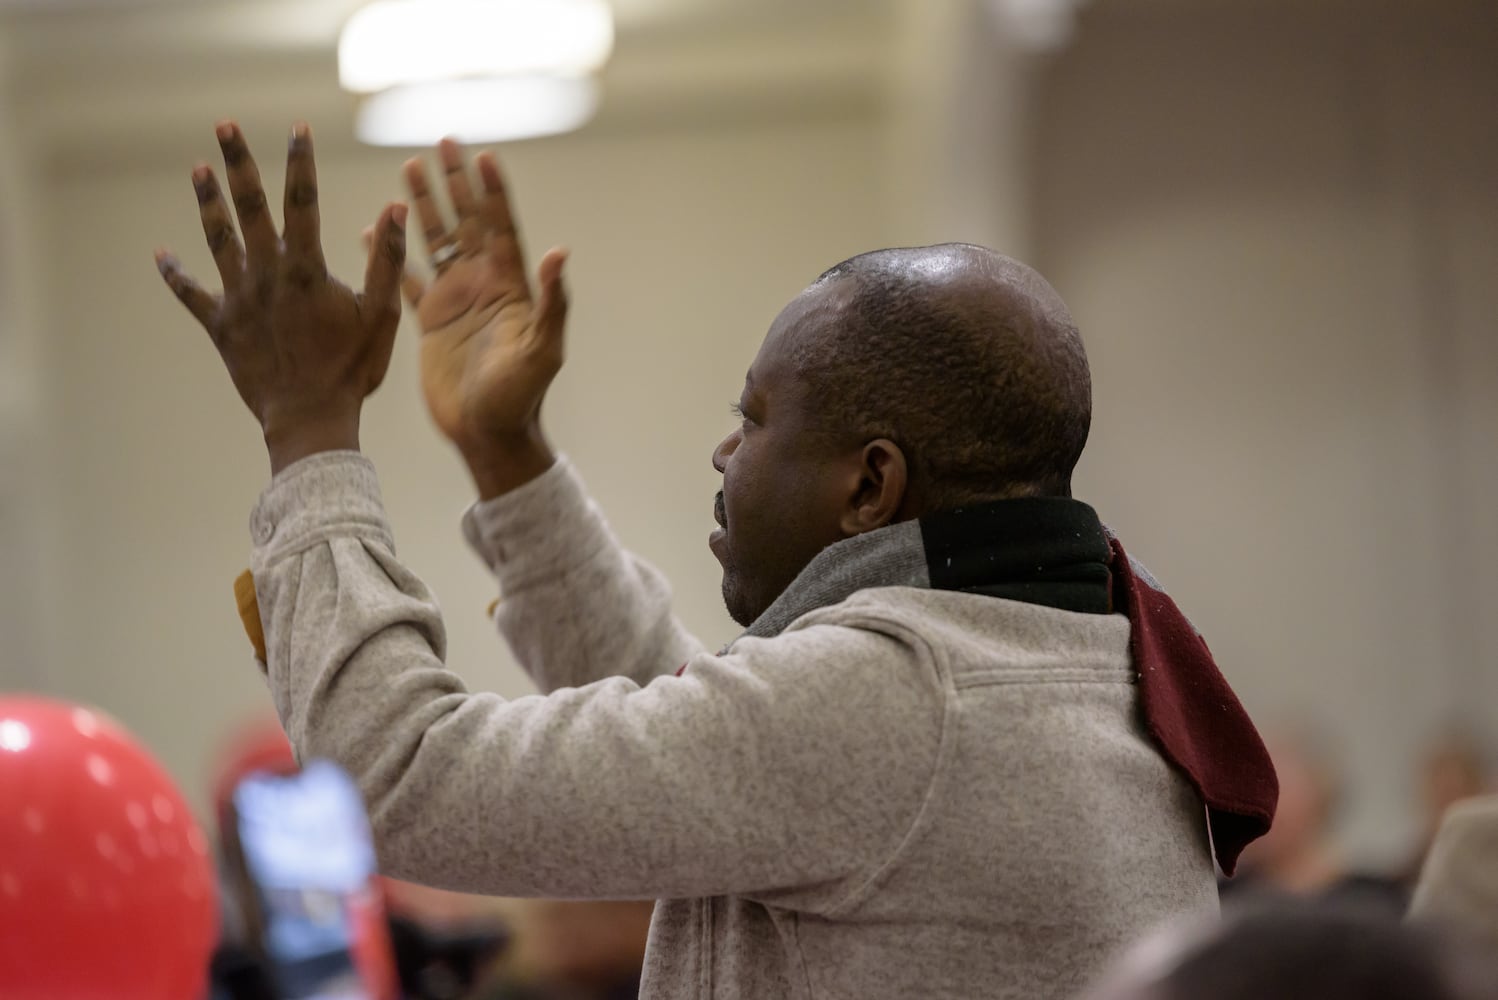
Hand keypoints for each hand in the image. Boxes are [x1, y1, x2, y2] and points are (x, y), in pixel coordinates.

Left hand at [156, 121, 406, 474]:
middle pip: (250, 208)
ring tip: (198, 170)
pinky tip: (161, 255)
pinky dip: (175, 274)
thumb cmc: (352, 369)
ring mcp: (239, 299)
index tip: (296, 130)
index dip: (299, 163)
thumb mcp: (382, 315)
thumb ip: (387, 260)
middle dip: (238, 164)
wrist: (310, 418)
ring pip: (218, 240)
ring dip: (208, 203)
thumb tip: (394, 210)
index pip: (303, 202)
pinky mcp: (221, 326)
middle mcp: (266, 275)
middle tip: (225, 127)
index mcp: (305, 269)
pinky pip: (192, 294)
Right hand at [398, 138, 567, 498]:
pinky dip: (390, 255)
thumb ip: (551, 301)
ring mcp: (455, 301)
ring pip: (436, 242)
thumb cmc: (520, 395)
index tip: (483, 154)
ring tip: (409, 168)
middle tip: (443, 141)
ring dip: (424, 206)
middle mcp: (482, 285)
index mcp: (509, 286)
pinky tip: (374, 231)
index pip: (500, 227)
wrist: (489, 433)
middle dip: (456, 183)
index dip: (492, 192)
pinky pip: (406, 278)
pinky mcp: (430, 321)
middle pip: (467, 222)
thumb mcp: (542, 348)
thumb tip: (559, 253)